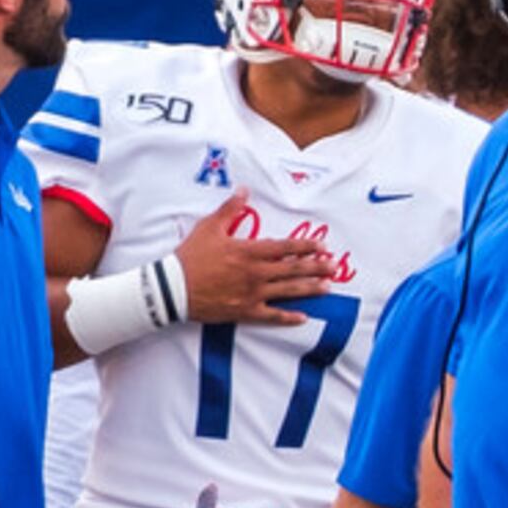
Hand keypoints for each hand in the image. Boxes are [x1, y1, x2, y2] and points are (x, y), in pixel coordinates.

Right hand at [175, 188, 335, 328]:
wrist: (173, 288)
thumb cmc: (190, 257)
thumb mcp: (209, 227)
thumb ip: (230, 209)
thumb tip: (244, 190)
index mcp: (249, 251)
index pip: (285, 248)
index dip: (305, 247)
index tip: (322, 246)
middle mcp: (255, 273)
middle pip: (292, 270)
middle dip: (316, 267)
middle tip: (334, 267)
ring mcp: (252, 294)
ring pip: (288, 291)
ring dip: (310, 289)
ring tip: (327, 288)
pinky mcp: (245, 312)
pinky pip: (272, 316)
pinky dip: (288, 317)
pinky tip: (303, 317)